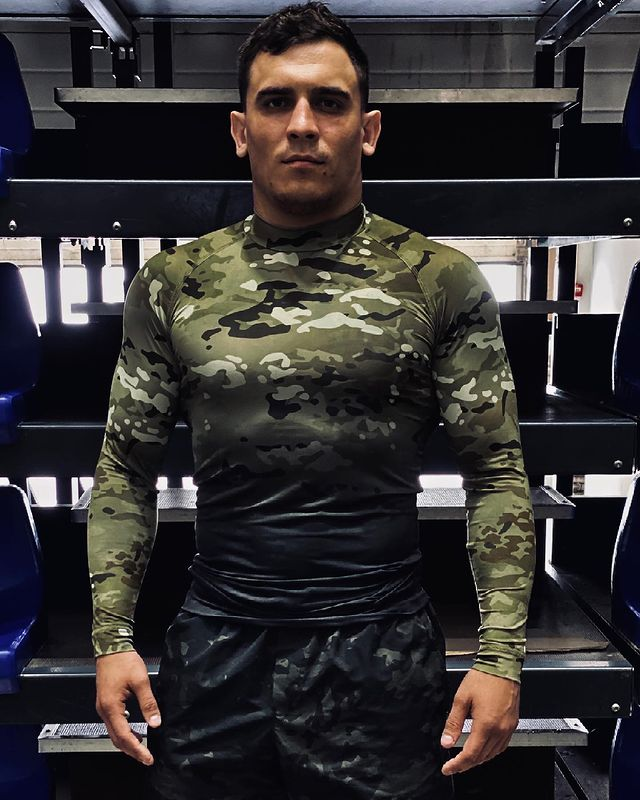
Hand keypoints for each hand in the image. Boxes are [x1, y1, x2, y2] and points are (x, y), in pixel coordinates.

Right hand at [95, 650, 161, 764]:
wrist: (111, 648)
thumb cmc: (124, 662)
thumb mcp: (140, 681)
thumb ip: (148, 703)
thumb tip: (156, 722)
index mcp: (111, 708)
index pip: (124, 736)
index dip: (137, 750)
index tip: (148, 758)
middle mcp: (104, 711)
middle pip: (116, 739)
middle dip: (131, 750)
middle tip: (146, 757)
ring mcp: (103, 707)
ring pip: (114, 732)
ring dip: (127, 742)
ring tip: (142, 747)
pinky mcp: (105, 703)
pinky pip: (113, 723)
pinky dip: (123, 732)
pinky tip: (134, 730)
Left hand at [440, 668, 519, 775]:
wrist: (502, 666)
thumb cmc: (483, 678)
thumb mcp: (461, 698)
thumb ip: (453, 723)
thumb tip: (446, 742)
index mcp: (486, 725)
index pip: (471, 754)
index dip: (458, 765)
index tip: (447, 769)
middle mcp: (500, 730)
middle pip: (482, 757)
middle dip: (466, 764)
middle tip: (453, 765)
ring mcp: (508, 728)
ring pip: (493, 754)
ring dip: (479, 759)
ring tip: (465, 759)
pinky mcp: (513, 724)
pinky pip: (502, 746)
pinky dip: (491, 751)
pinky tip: (483, 748)